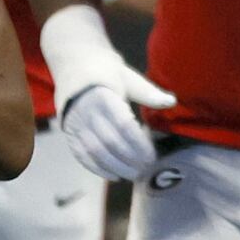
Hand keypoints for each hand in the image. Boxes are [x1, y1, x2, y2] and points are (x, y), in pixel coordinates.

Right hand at [40, 4, 172, 181]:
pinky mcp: (68, 131)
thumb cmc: (105, 71)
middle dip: (130, 159)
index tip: (153, 156)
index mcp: (103, 95)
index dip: (139, 144)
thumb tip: (172, 101)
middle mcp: (86, 110)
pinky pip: (80, 154)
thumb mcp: (127, 76)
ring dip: (115, 167)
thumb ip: (148, 92)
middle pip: (110, 142)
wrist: (73, 63)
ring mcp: (74, 122)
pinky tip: (114, 176)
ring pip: (94, 151)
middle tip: (147, 169)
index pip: (123, 126)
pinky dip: (96, 168)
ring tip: (133, 175)